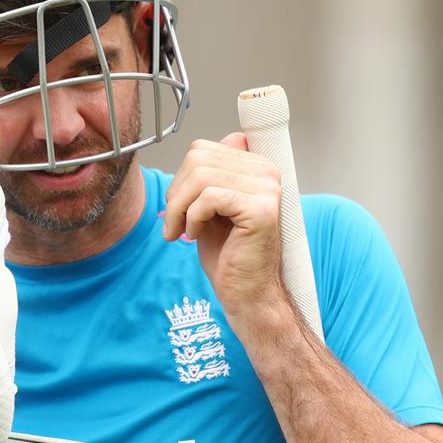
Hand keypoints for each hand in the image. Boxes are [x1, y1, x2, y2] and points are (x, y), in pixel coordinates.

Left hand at [162, 134, 287, 318]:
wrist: (247, 292)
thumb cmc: (229, 254)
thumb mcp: (210, 206)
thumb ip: (208, 176)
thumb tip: (198, 150)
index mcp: (257, 166)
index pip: (202, 149)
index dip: (181, 178)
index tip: (179, 206)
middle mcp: (267, 172)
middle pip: (198, 159)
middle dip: (176, 193)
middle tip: (174, 222)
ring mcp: (267, 189)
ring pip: (200, 176)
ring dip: (179, 208)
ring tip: (181, 231)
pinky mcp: (261, 210)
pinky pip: (209, 198)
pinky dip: (192, 217)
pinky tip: (195, 234)